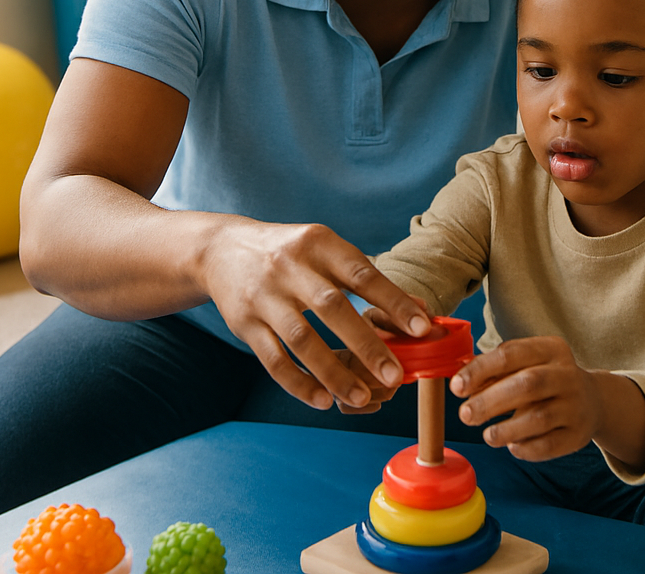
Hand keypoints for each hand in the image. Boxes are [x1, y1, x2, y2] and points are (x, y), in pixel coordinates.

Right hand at [203, 220, 430, 411]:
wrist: (222, 250)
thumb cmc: (291, 254)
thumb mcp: (328, 253)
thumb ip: (371, 280)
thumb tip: (420, 312)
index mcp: (319, 244)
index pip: (362, 274)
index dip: (393, 301)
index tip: (421, 329)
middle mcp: (290, 267)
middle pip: (331, 308)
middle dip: (366, 344)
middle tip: (394, 376)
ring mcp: (264, 296)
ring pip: (301, 339)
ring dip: (333, 372)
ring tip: (361, 397)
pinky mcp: (244, 323)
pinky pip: (272, 360)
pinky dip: (298, 383)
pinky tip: (322, 400)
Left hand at [450, 336, 600, 460]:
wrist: (593, 400)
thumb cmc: (545, 379)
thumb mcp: (526, 364)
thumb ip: (495, 371)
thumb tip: (460, 382)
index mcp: (551, 349)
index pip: (511, 354)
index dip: (480, 370)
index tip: (457, 386)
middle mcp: (567, 374)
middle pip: (527, 385)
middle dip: (490, 401)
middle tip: (465, 415)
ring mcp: (576, 405)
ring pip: (539, 418)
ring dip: (506, 429)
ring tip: (488, 435)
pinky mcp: (579, 434)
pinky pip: (549, 444)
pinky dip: (526, 448)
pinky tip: (512, 446)